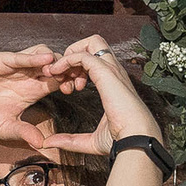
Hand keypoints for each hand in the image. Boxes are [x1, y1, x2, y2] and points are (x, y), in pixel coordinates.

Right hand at [0, 46, 81, 154]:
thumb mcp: (7, 129)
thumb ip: (25, 132)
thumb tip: (43, 144)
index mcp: (31, 91)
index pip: (57, 81)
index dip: (68, 81)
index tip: (75, 89)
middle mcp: (25, 76)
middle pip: (53, 65)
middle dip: (65, 68)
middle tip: (72, 76)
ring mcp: (13, 67)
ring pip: (39, 54)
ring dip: (51, 61)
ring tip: (57, 71)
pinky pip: (18, 56)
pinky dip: (32, 57)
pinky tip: (44, 61)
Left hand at [39, 35, 162, 154]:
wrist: (135, 140)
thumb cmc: (121, 140)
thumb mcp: (90, 140)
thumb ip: (70, 140)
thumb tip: (49, 143)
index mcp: (113, 84)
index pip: (95, 61)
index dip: (76, 69)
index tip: (66, 87)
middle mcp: (114, 72)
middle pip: (94, 43)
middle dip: (73, 53)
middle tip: (60, 75)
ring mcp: (112, 70)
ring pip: (90, 42)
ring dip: (70, 54)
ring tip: (58, 74)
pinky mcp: (106, 72)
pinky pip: (82, 55)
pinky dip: (67, 60)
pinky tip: (58, 74)